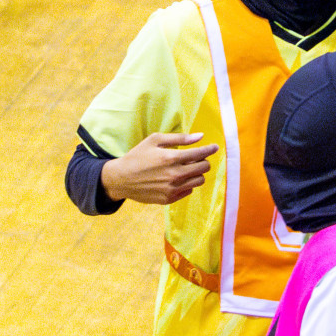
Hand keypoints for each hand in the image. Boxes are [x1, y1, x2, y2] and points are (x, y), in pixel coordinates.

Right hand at [100, 133, 217, 203]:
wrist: (120, 179)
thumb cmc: (138, 156)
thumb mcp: (155, 140)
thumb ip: (179, 138)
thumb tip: (201, 136)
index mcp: (171, 158)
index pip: (201, 154)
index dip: (210, 149)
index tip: (215, 147)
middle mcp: (174, 175)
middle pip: (204, 168)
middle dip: (204, 161)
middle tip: (197, 158)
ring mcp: (172, 189)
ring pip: (199, 180)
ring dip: (197, 173)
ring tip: (187, 168)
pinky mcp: (168, 199)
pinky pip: (189, 190)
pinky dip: (188, 183)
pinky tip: (178, 178)